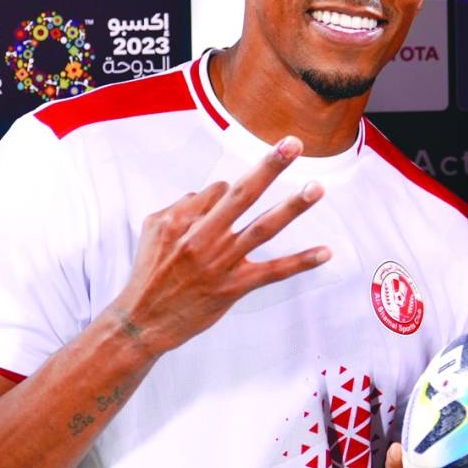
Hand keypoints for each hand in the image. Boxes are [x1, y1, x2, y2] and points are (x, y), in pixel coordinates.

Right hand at [111, 136, 330, 358]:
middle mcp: (203, 237)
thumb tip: (214, 192)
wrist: (143, 322)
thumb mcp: (154, 230)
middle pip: (242, 194)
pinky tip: (325, 252)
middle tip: (293, 145)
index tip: (230, 200)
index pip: (220, 190)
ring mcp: (222, 262)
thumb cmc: (150, 273)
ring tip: (317, 187)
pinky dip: (301, 261)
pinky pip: (273, 271)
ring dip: (293, 207)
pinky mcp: (235, 286)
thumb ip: (183, 206)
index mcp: (181, 219)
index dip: (230, 192)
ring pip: (263, 228)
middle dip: (269, 167)